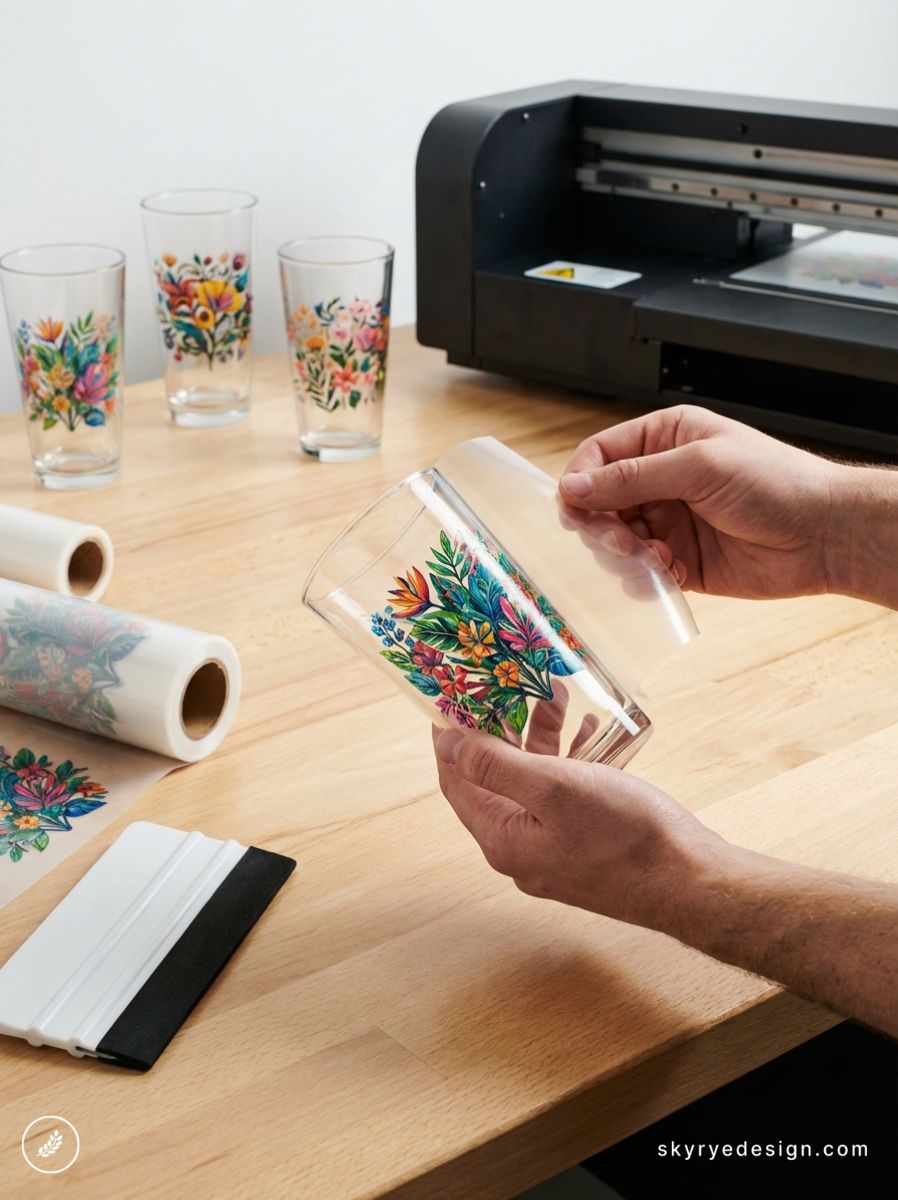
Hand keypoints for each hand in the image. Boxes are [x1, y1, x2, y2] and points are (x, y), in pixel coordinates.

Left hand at [432, 726, 897, 1035]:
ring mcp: (554, 849)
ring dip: (543, 738)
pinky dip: (571, 761)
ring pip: (534, 783)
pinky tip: (591, 732)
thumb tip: (447, 743)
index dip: (450, 738)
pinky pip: (564, 797)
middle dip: (504, 727)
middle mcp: (521, 849)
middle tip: (510, 684)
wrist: (692, 882)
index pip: (456, 782)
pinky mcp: (584, 846)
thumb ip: (495, 765)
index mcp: (502, 839)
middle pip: (495, 779)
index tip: (451, 695)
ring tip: (559, 695)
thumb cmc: (625, 835)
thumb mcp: (553, 787)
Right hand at [558, 404, 842, 599]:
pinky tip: (669, 571)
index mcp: (665, 439)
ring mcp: (670, 521)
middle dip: (600, 524)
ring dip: (623, 553)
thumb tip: (573, 487)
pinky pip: (640, 572)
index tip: (574, 507)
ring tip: (652, 556)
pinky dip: (644, 577)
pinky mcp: (680, 561)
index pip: (600, 455)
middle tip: (618, 539)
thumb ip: (632, 477)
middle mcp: (662, 479)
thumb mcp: (698, 466)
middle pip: (600, 502)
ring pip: (615, 541)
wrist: (825, 535)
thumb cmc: (776, 483)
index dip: (581, 480)